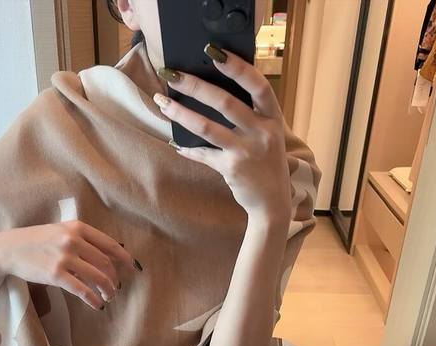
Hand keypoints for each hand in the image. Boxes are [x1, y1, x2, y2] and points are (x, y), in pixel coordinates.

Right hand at [0, 220, 137, 310]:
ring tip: (108, 298)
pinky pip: (81, 290)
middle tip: (115, 288)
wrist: (10, 248)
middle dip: (114, 278)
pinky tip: (96, 305)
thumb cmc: (37, 241)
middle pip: (105, 263)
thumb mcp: (60, 231)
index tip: (133, 268)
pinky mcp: (55, 274)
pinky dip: (92, 300)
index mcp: (77, 228)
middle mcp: (73, 240)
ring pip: (97, 277)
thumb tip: (106, 256)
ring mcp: (64, 257)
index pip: (109, 244)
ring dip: (107, 290)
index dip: (125, 258)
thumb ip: (81, 239)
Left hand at [154, 46, 292, 223]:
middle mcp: (262, 133)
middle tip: (172, 74)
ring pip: (207, 127)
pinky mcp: (231, 169)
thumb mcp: (268, 135)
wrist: (272, 203)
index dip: (238, 68)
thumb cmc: (266, 164)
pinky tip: (175, 142)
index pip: (258, 86)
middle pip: (226, 103)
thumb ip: (251, 115)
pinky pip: (203, 154)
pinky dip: (188, 148)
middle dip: (195, 86)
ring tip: (162, 103)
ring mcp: (246, 151)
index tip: (215, 53)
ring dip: (181, 113)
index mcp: (273, 119)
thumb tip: (214, 92)